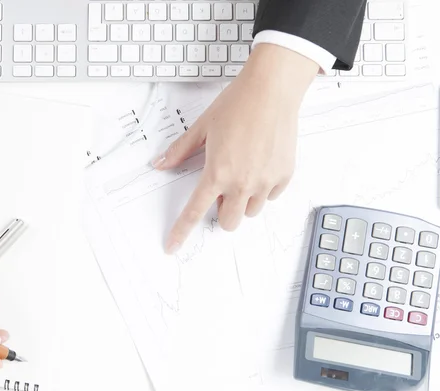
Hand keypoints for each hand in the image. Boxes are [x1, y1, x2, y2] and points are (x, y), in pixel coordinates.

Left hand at [153, 44, 319, 252]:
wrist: (271, 90)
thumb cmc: (237, 105)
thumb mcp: (202, 128)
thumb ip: (180, 151)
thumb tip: (160, 164)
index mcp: (217, 172)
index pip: (195, 211)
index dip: (181, 231)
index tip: (172, 246)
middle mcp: (242, 183)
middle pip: (228, 222)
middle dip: (221, 211)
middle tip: (221, 187)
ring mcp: (265, 181)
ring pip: (250, 211)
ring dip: (242, 201)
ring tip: (243, 172)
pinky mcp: (284, 176)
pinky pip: (270, 197)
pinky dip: (262, 189)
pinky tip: (259, 165)